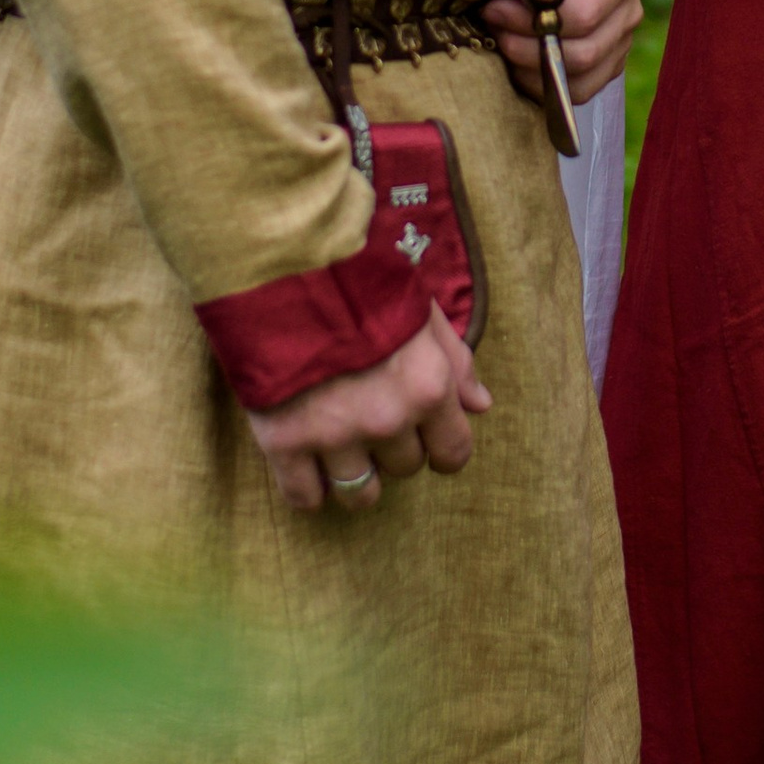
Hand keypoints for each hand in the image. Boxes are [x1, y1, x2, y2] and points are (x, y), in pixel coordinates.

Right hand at [246, 302, 492, 514]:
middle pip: (405, 468)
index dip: (442, 449)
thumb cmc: (359, 280)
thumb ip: (454, 360)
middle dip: (394, 447)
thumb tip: (481, 405)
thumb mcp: (420, 310)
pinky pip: (304, 496)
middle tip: (371, 415)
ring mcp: (335, 435)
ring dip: (355, 476)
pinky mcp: (284, 442)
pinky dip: (307, 488)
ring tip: (340, 448)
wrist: (282, 266)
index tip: (427, 440)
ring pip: (360, 494)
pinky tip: (305, 464)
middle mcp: (387, 419)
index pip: (454, 452)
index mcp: (428, 386)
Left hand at [473, 0, 642, 104]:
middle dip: (527, 47)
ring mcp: (621, 42)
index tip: (496, 6)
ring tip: (503, 41)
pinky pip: (578, 92)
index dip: (532, 20)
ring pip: (580, 81)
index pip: (583, 13)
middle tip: (494, 25)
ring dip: (532, 70)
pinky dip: (543, 85)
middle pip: (583, 53)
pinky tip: (517, 61)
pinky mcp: (608, 65)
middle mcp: (628, 10)